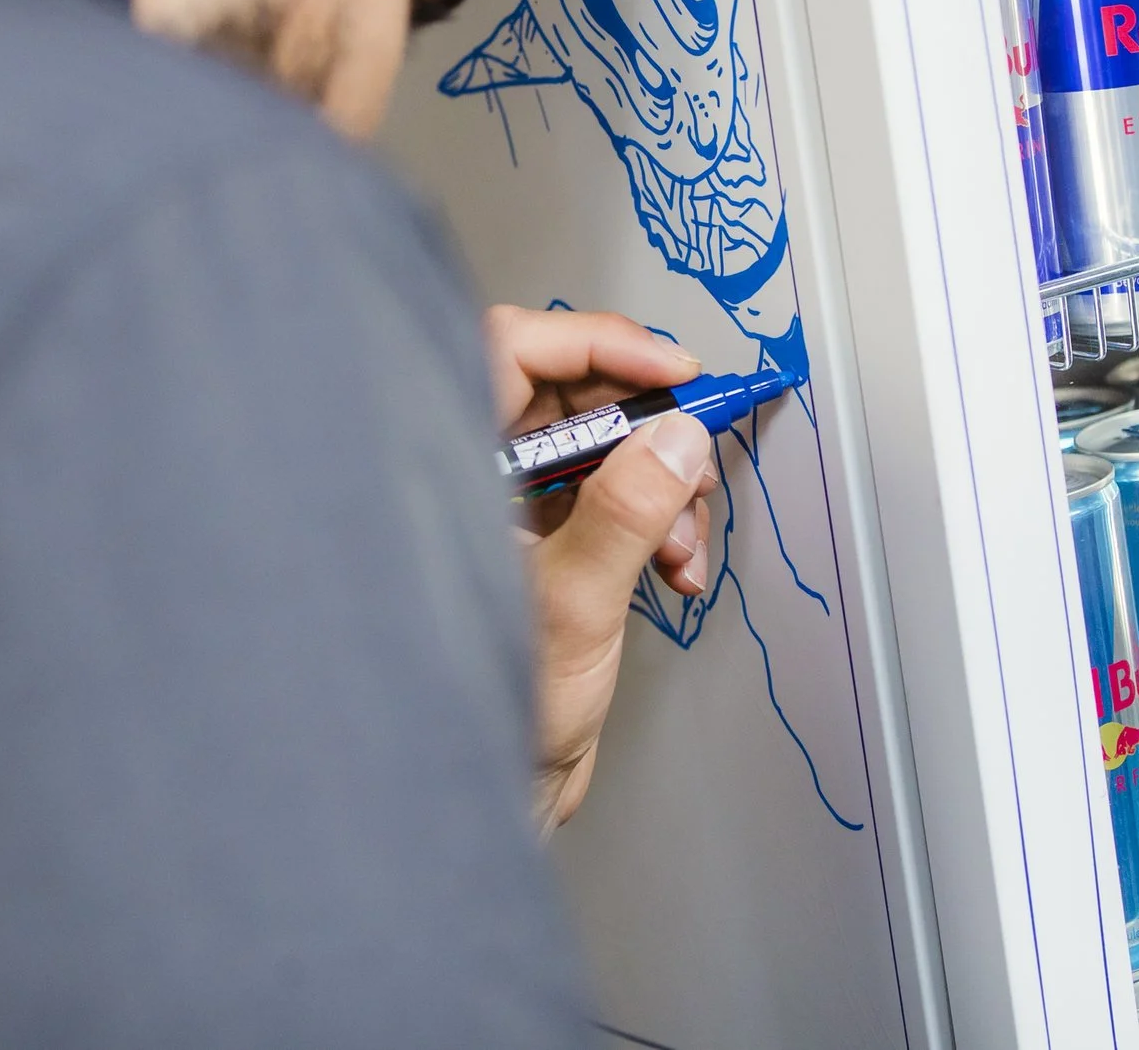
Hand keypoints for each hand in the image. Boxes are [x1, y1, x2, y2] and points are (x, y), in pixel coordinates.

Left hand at [484, 306, 716, 835]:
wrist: (485, 795)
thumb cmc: (476, 717)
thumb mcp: (569, 608)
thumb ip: (625, 514)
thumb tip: (673, 439)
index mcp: (445, 468)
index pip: (513, 350)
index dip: (597, 343)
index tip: (670, 371)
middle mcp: (469, 475)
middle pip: (568, 392)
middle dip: (647, 426)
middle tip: (693, 455)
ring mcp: (505, 508)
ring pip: (599, 445)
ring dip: (661, 483)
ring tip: (681, 541)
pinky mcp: (541, 541)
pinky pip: (609, 494)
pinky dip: (654, 520)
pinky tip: (675, 563)